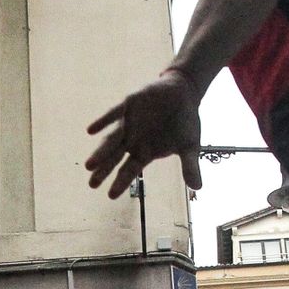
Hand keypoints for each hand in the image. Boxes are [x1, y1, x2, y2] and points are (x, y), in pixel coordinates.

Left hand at [84, 72, 203, 198]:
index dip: (120, 182)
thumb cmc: (184, 123)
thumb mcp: (190, 146)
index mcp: (144, 152)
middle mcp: (132, 139)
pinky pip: (114, 113)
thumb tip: (198, 188)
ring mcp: (129, 122)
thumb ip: (190, 166)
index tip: (111, 195)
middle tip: (92, 184)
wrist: (184, 94)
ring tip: (89, 166)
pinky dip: (103, 121)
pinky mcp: (129, 104)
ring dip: (101, 151)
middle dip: (103, 170)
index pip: (129, 170)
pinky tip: (91, 130)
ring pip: (112, 139)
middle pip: (115, 157)